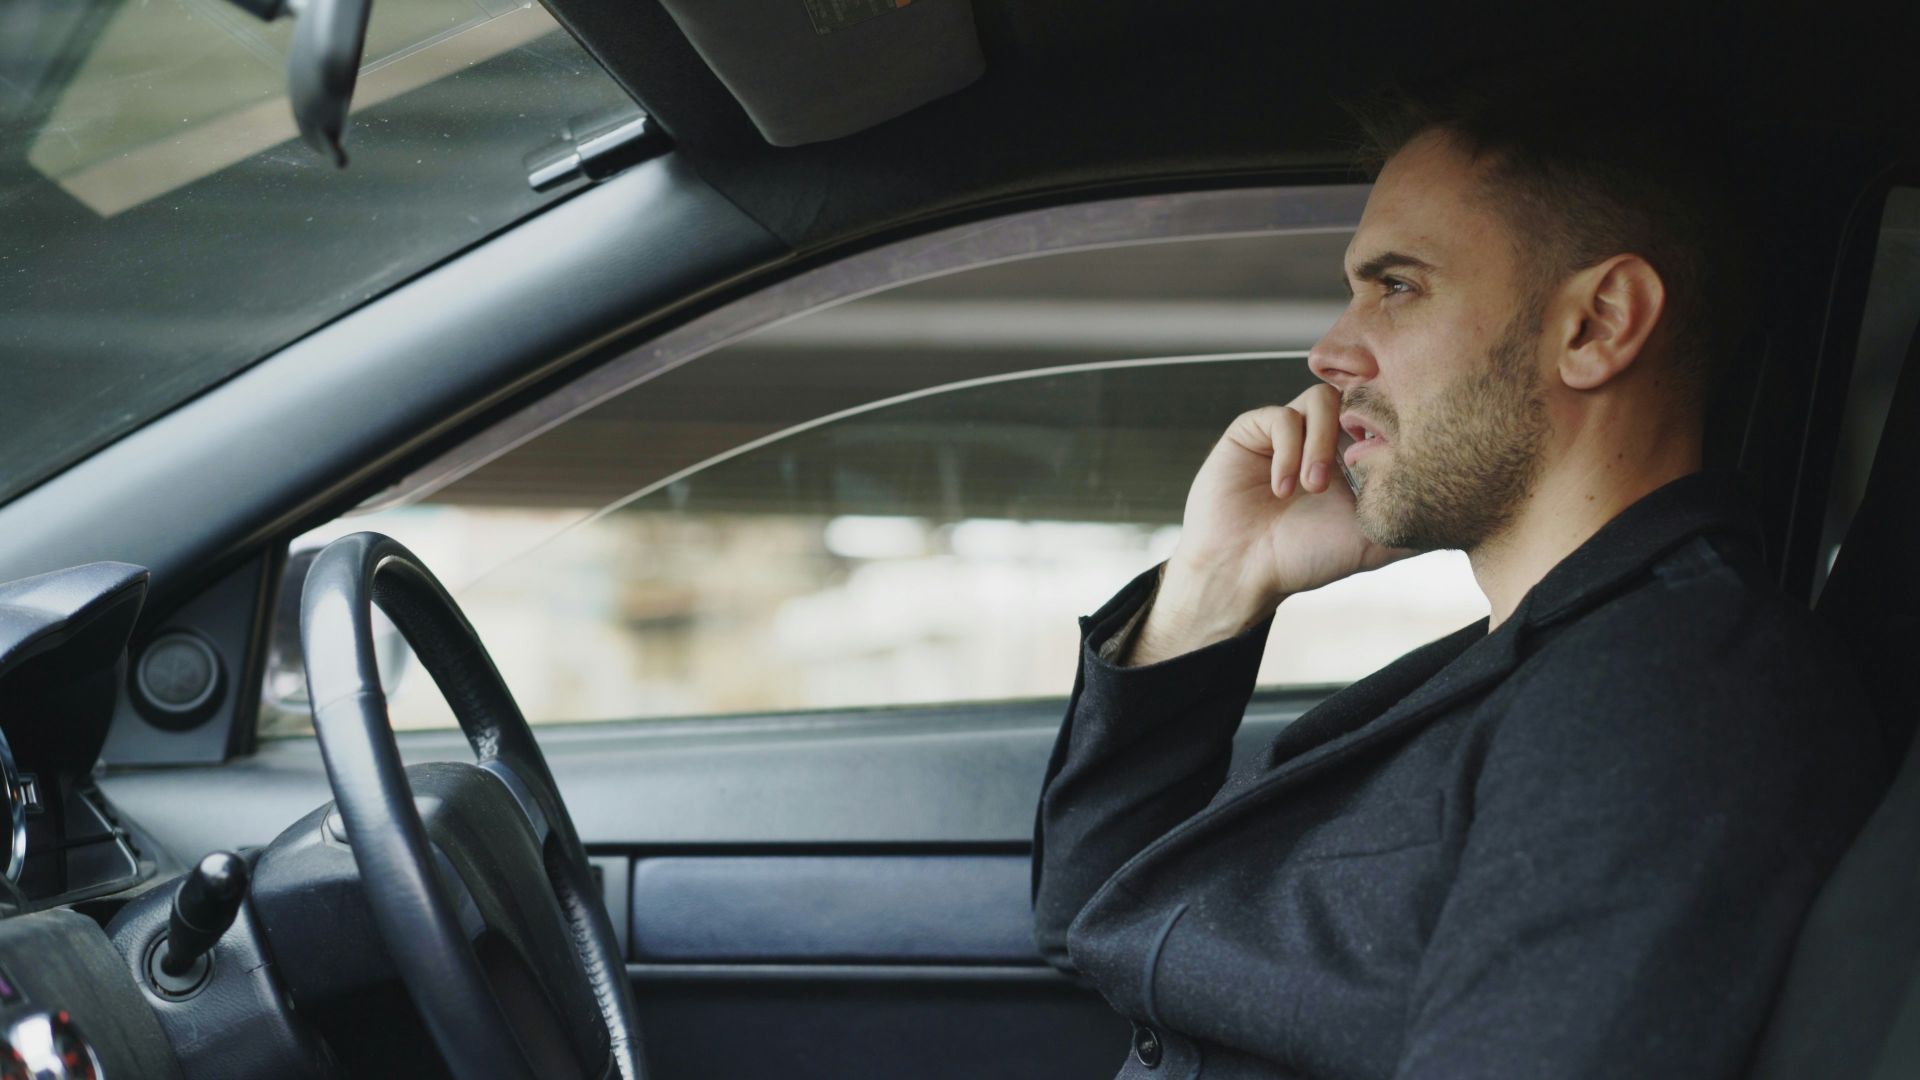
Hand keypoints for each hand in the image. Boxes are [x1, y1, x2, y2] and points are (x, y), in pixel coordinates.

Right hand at [1126, 384, 1412, 663]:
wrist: (1244, 572)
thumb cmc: (1303, 559)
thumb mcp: (1372, 542)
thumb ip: (1412, 525)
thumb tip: (1464, 517)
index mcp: (1349, 456)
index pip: (1379, 415)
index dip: (1390, 425)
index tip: (1396, 454)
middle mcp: (1318, 437)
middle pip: (1353, 394)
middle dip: (1358, 427)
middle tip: (1354, 469)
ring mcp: (1285, 431)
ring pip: (1319, 399)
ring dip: (1321, 444)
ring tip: (1313, 487)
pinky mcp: (1251, 430)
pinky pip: (1280, 417)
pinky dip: (1287, 452)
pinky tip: (1283, 489)